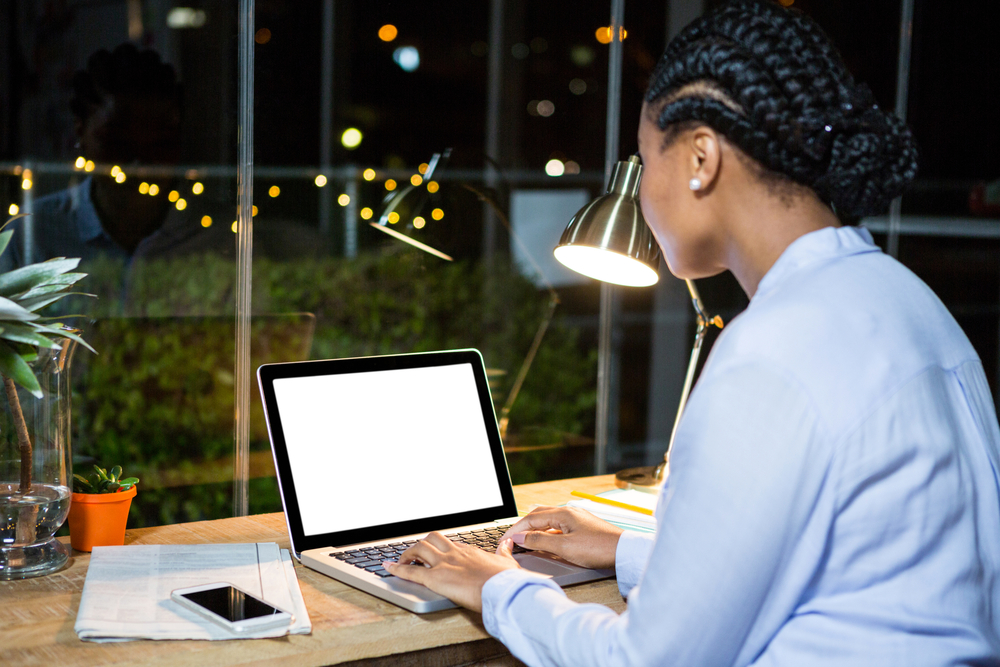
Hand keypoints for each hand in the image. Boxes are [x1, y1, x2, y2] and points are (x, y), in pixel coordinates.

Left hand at [383, 532, 520, 611]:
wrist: (502, 589)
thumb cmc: (507, 580)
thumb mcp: (509, 563)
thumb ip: (505, 552)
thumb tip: (508, 543)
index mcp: (471, 551)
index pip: (451, 543)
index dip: (441, 547)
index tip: (438, 552)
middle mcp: (455, 553)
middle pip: (432, 539)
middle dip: (422, 544)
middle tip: (416, 553)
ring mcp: (444, 564)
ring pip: (419, 548)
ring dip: (408, 553)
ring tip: (401, 559)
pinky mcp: (435, 578)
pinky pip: (411, 570)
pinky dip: (397, 568)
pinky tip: (388, 568)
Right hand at [501, 506, 622, 569]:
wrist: (623, 552)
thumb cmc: (597, 549)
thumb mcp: (564, 548)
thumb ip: (540, 541)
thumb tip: (520, 537)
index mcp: (563, 513)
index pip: (531, 518)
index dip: (516, 530)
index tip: (505, 540)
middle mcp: (568, 512)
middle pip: (538, 515)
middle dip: (522, 526)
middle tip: (511, 539)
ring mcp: (576, 518)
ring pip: (548, 520)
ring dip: (534, 529)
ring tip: (523, 540)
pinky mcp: (582, 527)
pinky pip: (558, 526)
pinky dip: (546, 533)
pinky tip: (544, 542)